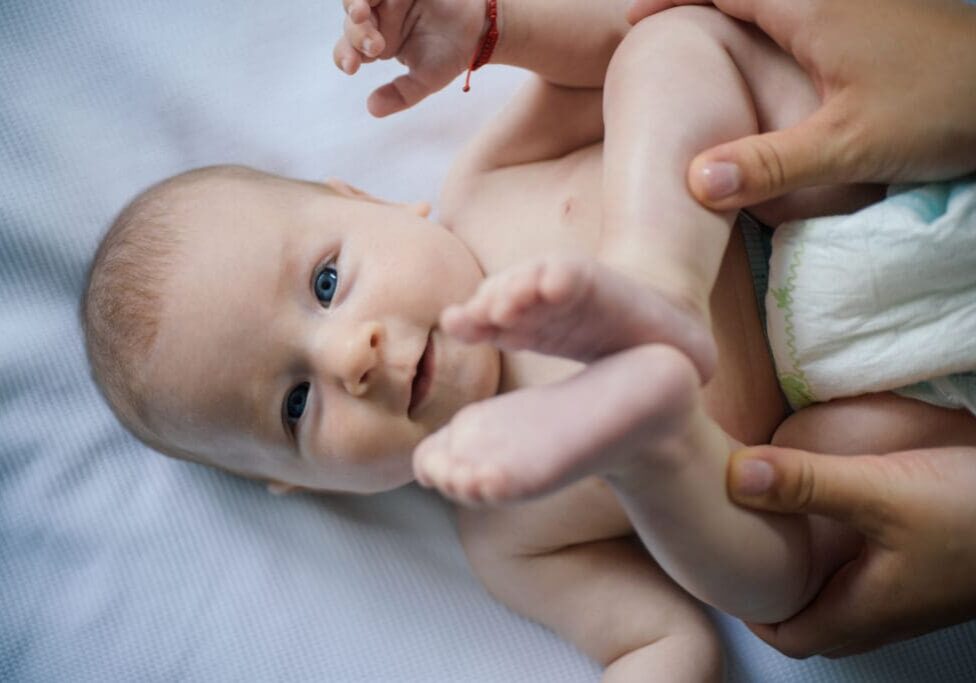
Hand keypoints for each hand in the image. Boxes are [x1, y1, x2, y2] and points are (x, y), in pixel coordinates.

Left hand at [333, 0, 485, 116]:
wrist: (482, 28)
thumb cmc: (452, 53)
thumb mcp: (425, 80)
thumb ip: (400, 94)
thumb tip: (372, 109)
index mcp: (376, 43)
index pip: (349, 49)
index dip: (345, 56)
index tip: (352, 67)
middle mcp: (378, 17)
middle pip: (351, 23)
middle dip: (357, 34)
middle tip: (375, 46)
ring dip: (356, 4)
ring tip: (362, 13)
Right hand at [626, 0, 975, 209]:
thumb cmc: (942, 110)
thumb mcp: (851, 146)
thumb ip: (770, 164)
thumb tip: (693, 181)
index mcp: (813, 7)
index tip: (634, 21)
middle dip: (698, 1)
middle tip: (659, 29)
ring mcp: (856, 3)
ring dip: (734, 8)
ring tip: (699, 40)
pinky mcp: (874, 20)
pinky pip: (803, 10)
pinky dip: (768, 21)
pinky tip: (767, 56)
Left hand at [726, 444, 975, 657]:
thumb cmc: (975, 512)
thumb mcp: (883, 492)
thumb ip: (809, 484)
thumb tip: (735, 477)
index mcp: (869, 610)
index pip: (792, 636)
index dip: (752, 615)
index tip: (723, 577)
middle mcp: (890, 611)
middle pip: (816, 623)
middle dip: (776, 597)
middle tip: (744, 556)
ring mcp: (914, 594)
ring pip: (844, 600)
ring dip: (809, 577)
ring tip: (777, 536)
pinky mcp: (931, 569)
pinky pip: (871, 578)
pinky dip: (840, 559)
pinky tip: (834, 519)